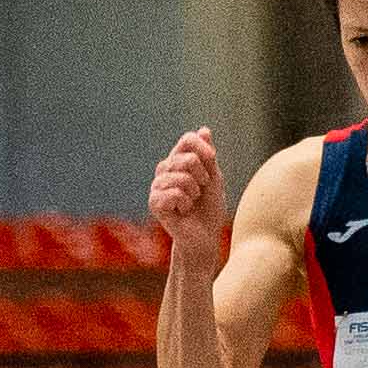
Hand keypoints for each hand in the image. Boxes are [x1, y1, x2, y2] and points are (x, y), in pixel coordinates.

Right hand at [148, 128, 226, 261]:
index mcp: (177, 162)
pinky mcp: (154, 202)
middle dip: (204, 176)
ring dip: (195, 192)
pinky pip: (175, 193)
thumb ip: (208, 156)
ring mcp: (156, 186)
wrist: (205, 237)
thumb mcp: (213, 179)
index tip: (213, 160)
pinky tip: (183, 211)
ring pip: (182, 177)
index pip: (187, 139)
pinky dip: (186, 203)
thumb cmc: (209, 209)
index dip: (203, 148)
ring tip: (191, 202)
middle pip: (187, 158)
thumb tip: (204, 129)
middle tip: (201, 191)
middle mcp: (163, 171)